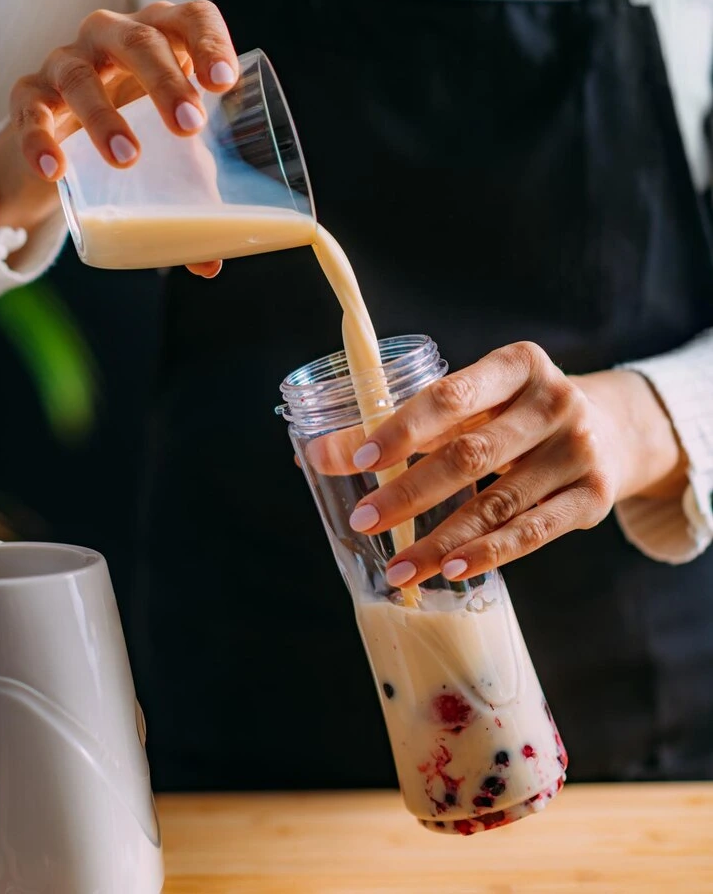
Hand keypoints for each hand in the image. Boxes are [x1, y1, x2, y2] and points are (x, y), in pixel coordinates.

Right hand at [0, 0, 237, 276]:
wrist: (63, 144)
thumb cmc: (139, 137)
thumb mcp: (173, 163)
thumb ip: (195, 202)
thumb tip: (210, 264)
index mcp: (165, 39)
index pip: (191, 18)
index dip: (209, 41)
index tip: (224, 82)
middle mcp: (114, 38)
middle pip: (139, 39)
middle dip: (165, 80)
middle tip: (188, 125)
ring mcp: (68, 63)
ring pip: (81, 73)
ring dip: (104, 115)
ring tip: (127, 157)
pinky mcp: (30, 96)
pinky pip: (31, 112)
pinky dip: (40, 139)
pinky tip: (56, 170)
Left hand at [317, 342, 685, 586]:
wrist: (614, 428)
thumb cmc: (517, 413)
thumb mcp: (476, 402)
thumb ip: (408, 424)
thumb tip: (318, 454)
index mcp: (519, 364)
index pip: (452, 395)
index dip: (403, 429)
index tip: (359, 462)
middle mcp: (555, 402)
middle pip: (470, 454)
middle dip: (409, 491)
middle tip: (363, 519)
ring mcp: (579, 451)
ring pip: (497, 502)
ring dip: (441, 539)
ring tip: (397, 567)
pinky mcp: (593, 497)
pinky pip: (533, 532)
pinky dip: (489, 554)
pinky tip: (451, 570)